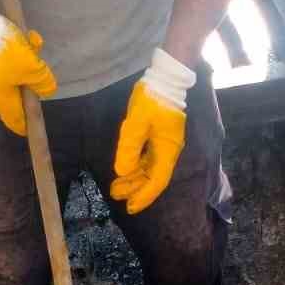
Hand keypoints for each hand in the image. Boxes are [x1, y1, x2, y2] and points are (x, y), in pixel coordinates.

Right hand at [0, 0, 56, 135]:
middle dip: (30, 79)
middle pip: (16, 94)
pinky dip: (11, 52)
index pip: (16, 121)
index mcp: (3, 101)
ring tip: (32, 41)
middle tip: (38, 63)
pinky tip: (19, 37)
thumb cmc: (2, 54)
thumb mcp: (30, 66)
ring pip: (9, 74)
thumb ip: (42, 81)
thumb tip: (47, 91)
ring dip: (23, 60)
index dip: (25, 125)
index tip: (31, 127)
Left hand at [110, 49, 195, 214]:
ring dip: (134, 179)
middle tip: (116, 196)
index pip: (157, 180)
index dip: (144, 196)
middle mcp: (168, 150)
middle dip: (135, 189)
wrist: (165, 78)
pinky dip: (136, 167)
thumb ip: (129, 146)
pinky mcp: (159, 137)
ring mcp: (164, 144)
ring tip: (116, 187)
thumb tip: (122, 171)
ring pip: (149, 169)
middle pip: (153, 177)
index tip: (130, 207)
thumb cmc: (153, 98)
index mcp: (167, 149)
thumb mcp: (137, 121)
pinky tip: (126, 171)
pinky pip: (147, 158)